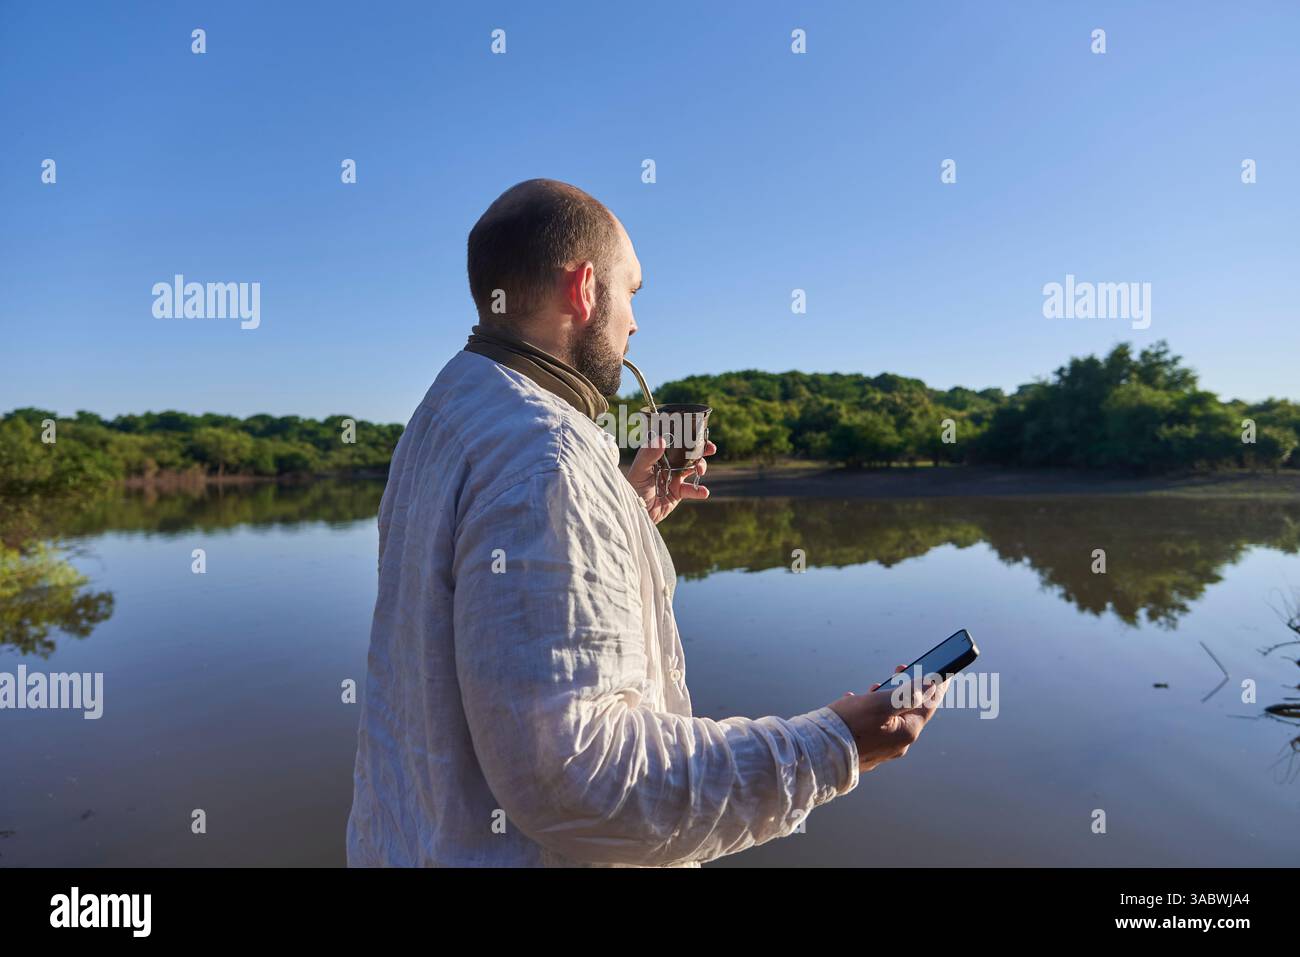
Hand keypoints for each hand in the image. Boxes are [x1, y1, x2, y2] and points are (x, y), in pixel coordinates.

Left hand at [625, 433, 716, 523]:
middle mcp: (667, 464)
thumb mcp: (639, 471)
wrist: (636, 512)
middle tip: (711, 448)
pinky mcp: (678, 492)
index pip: (673, 442)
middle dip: (700, 450)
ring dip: (701, 467)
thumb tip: (661, 439)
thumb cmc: (633, 489)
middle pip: (686, 454)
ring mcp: (674, 478)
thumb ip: (648, 455)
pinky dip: (699, 490)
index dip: (685, 436)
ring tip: (701, 470)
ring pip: (692, 469)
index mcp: (657, 455)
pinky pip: (692, 489)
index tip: (697, 432)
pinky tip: (703, 492)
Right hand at [826, 664, 949, 772]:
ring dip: (886, 699)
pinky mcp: (866, 751)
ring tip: (875, 687)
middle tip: (901, 669)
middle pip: (910, 710)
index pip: (929, 705)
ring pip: (891, 718)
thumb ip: (908, 694)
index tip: (943, 672)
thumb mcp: (880, 703)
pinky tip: (856, 703)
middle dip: (906, 689)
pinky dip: (870, 712)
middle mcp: (899, 744)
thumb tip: (930, 685)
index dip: (936, 686)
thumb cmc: (850, 725)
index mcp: (907, 731)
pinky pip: (875, 727)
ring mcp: (882, 749)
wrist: (819, 752)